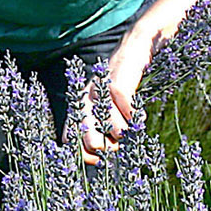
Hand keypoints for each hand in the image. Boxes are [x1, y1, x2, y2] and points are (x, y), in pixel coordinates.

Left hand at [78, 27, 157, 163]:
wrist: (135, 49)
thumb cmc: (121, 83)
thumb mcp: (107, 105)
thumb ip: (102, 127)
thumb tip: (100, 155)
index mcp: (79, 105)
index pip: (71, 136)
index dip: (83, 153)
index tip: (97, 161)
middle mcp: (85, 98)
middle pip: (90, 136)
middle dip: (106, 148)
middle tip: (119, 147)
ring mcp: (100, 91)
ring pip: (113, 128)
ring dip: (125, 132)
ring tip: (131, 126)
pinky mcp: (117, 83)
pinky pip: (128, 114)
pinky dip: (135, 118)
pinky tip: (139, 116)